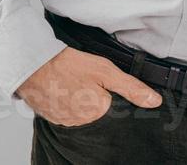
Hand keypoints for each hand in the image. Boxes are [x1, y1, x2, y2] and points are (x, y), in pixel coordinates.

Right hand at [17, 46, 161, 126]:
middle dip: (94, 97)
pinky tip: (62, 87)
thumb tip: (154, 102)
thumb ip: (131, 88)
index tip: (101, 83)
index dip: (109, 94)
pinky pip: (65, 112)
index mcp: (98, 112)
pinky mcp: (51, 117)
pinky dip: (65, 102)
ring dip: (79, 100)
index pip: (113, 108)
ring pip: (80, 112)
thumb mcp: (105, 70)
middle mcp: (82, 122)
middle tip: (84, 80)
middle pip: (96, 111)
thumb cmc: (68, 64)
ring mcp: (65, 121)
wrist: (32, 64)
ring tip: (73, 82)